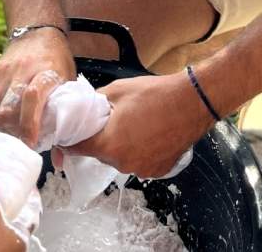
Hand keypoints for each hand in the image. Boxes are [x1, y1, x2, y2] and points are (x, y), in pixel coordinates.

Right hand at [0, 29, 75, 146]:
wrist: (37, 33)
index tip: (32, 143)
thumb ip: (65, 117)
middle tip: (26, 139)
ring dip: (5, 127)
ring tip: (17, 130)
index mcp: (46, 71)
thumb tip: (60, 159)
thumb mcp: (69, 83)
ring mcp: (4, 72)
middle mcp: (22, 70)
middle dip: (15, 131)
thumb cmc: (57, 62)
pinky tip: (9, 119)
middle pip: (9, 110)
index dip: (31, 124)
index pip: (33, 97)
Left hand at [60, 73, 213, 177]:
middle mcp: (123, 163)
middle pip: (100, 154)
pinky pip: (139, 162)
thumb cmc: (157, 94)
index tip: (67, 137)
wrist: (193, 101)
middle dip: (101, 139)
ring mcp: (142, 169)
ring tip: (136, 124)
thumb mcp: (117, 90)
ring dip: (122, 146)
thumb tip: (82, 109)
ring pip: (120, 158)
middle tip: (112, 120)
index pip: (76, 149)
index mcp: (109, 144)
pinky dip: (140, 151)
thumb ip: (94, 103)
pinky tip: (149, 134)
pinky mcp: (158, 170)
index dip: (69, 141)